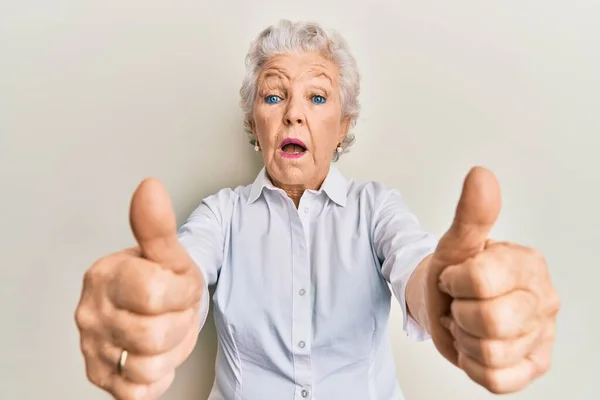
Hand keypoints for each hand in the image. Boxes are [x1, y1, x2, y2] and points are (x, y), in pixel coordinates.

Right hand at [74, 178, 203, 398]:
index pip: (155, 293)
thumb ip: (158, 226)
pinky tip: (155, 354)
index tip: (179, 286)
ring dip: (172, 351)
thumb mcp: (169, 254)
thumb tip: (150, 187)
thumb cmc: (163, 281)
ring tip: (165, 330)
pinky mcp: (101, 377)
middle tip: (174, 312)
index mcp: (104, 276)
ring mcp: (93, 347)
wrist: (156, 309)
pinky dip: (158, 375)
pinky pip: (140, 391)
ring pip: (149, 367)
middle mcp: (89, 313)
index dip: (181, 294)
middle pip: (154, 335)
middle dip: (179, 324)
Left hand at [426, 167, 559, 393]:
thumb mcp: (455, 244)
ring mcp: (542, 335)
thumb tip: (481, 175)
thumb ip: (471, 214)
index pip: (480, 280)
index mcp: (528, 264)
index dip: (454, 282)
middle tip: (460, 304)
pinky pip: (497, 380)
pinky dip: (473, 364)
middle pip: (488, 321)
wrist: (447, 304)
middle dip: (459, 313)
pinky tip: (475, 345)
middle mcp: (544, 299)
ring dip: (464, 339)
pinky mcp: (534, 365)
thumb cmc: (453, 274)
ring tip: (467, 323)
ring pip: (491, 353)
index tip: (454, 277)